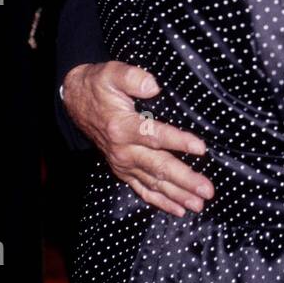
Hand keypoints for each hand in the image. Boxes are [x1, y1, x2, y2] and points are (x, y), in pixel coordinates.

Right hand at [62, 60, 212, 217]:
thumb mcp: (112, 73)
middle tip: (207, 190)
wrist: (76, 102)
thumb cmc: (99, 86)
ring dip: (177, 195)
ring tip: (199, 204)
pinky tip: (178, 209)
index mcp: (123, 127)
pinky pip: (142, 190)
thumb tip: (153, 86)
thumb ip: (132, 77)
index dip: (179, 142)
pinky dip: (160, 202)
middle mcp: (123, 150)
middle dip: (185, 180)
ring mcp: (123, 163)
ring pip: (153, 183)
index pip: (155, 136)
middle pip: (158, 166)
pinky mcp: (123, 170)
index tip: (201, 148)